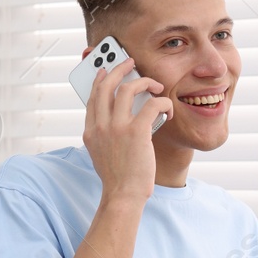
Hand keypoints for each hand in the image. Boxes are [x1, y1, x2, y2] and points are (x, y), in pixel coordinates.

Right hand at [82, 55, 171, 205]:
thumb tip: (119, 118)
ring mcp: (117, 128)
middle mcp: (100, 126)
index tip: (105, 70)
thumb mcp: (101, 154)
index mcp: (90, 131)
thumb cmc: (117, 178)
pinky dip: (162, 102)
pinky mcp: (136, 132)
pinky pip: (152, 104)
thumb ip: (105, 135)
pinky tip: (167, 107)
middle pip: (106, 85)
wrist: (123, 195)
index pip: (93, 97)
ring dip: (144, 81)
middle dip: (119, 68)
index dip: (99, 80)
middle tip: (130, 62)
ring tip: (155, 85)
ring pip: (127, 88)